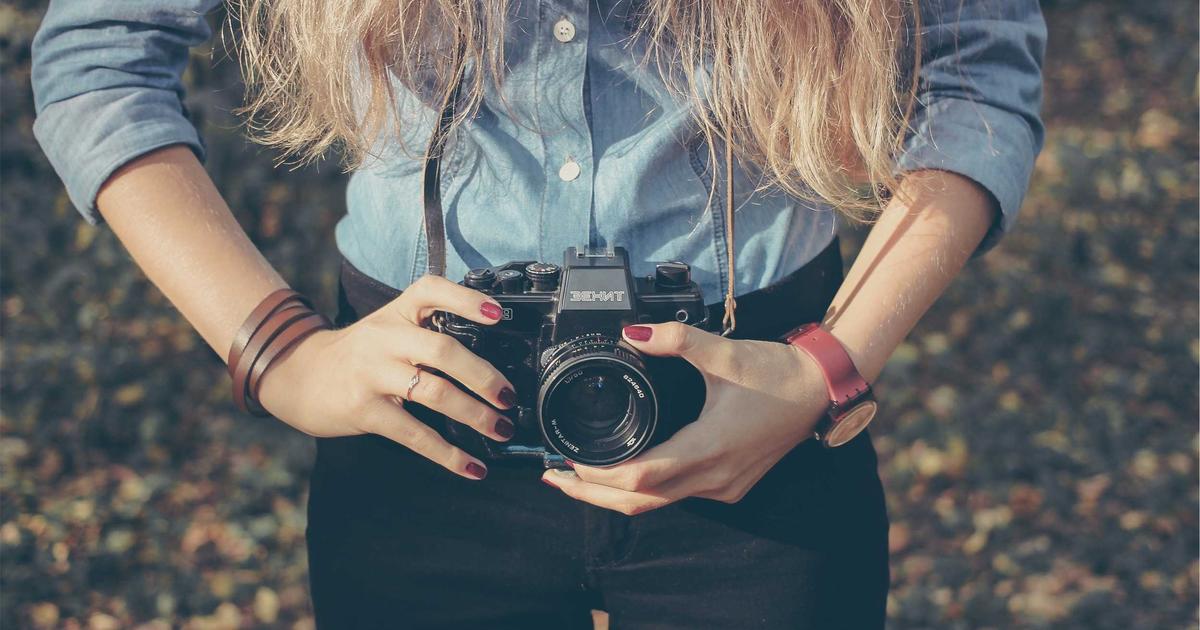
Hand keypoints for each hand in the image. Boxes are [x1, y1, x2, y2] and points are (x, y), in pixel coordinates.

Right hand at [256, 275, 517, 479]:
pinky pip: (414, 434)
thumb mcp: (388, 327)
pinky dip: (448, 454)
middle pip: (443, 349)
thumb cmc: (359, 354)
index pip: (432, 291)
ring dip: (474, 415)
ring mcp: (373, 373)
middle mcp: (385, 338)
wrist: (298, 374)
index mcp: (397, 312)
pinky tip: (473, 467)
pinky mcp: (365, 410)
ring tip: (500, 429)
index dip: (467, 300)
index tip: (499, 315)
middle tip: (508, 396)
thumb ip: (427, 332)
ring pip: (434, 392)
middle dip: (483, 376)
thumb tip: (489, 364)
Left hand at [541, 322, 830, 513]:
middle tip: (554, 477)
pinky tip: (625, 473)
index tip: (567, 459)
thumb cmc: (778, 373)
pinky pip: (677, 496)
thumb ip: (676, 339)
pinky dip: (644, 490)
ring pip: (657, 504)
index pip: (640, 476)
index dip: (598, 474)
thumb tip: (633, 333)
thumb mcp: (724, 352)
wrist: (821, 388)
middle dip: (592, 494)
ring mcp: (723, 486)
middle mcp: (714, 477)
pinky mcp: (729, 483)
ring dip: (615, 495)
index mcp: (709, 448)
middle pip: (639, 502)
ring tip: (578, 479)